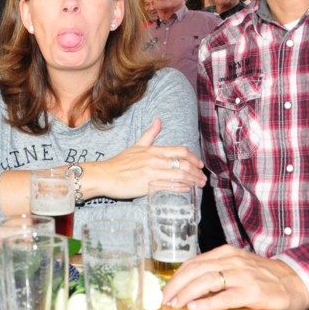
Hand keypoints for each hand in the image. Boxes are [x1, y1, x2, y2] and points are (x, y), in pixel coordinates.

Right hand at [84, 118, 205, 199]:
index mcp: (153, 150)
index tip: (200, 164)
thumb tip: (159, 120)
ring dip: (193, 181)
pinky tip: (187, 189)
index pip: (180, 151)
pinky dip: (181, 188)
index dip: (193, 158)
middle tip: (203, 178)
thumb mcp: (136, 145)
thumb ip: (150, 134)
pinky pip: (169, 187)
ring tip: (199, 185)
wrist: (105, 175)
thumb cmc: (120, 162)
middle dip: (197, 172)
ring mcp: (152, 173)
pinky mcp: (148, 186)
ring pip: (179, 176)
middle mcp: (155, 160)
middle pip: (183, 164)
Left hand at [161, 245, 308, 309]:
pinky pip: (225, 297)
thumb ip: (215, 270)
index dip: (177, 276)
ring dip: (187, 293)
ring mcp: (243, 275)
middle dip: (177, 285)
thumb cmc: (262, 275)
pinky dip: (208, 303)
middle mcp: (232, 260)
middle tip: (165, 299)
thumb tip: (188, 283)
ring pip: (207, 281)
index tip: (166, 289)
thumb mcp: (237, 265)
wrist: (294, 281)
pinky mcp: (252, 291)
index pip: (193, 262)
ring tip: (176, 304)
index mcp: (225, 253)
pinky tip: (195, 308)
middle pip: (196, 270)